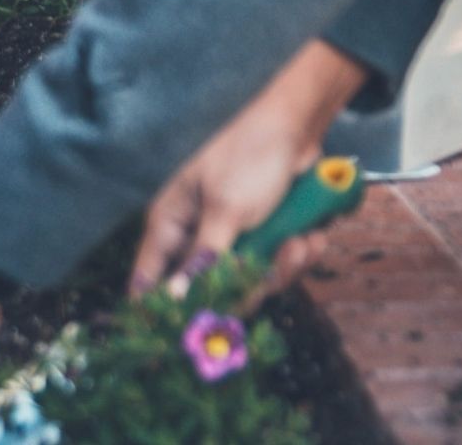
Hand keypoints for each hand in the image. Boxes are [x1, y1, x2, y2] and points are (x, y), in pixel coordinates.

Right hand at [130, 87, 327, 298]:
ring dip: (282, 266)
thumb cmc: (247, 153)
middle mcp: (196, 235)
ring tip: (301, 241)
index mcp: (172, 223)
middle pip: (210, 291)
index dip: (162, 310)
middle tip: (276, 265)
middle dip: (249, 284)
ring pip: (249, 281)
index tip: (185, 336)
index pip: (149, 278)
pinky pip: (276, 265)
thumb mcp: (226, 209)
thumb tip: (173, 299)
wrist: (297, 126)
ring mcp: (231, 237)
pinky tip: (311, 233)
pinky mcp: (262, 235)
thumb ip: (203, 259)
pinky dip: (298, 252)